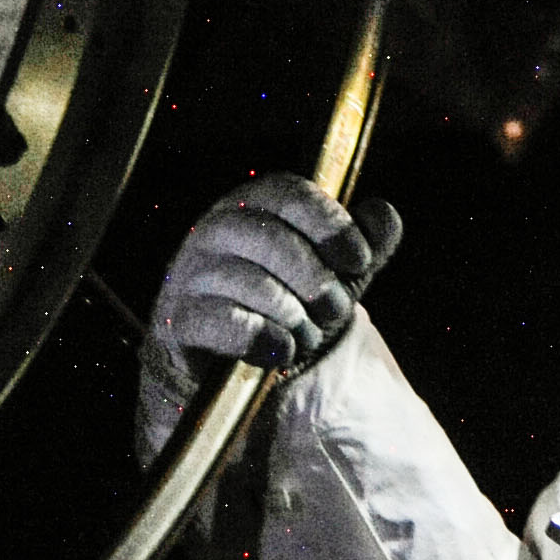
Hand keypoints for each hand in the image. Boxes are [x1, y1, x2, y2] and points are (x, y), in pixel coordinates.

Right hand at [139, 174, 401, 457]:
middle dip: (315, 278)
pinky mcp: (177, 320)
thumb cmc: (288, 302)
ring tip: (307, 336)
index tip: (358, 260)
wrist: (235, 366)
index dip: (329, 224)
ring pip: (247, 282)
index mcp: (252, 206)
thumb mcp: (335, 271)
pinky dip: (263, 339)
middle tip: (334, 308)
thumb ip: (365, 242)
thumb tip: (383, 216)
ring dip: (293, 315)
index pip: (287, 193)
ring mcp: (190, 274)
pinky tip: (281, 351)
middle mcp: (213, 230)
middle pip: (268, 237)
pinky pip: (223, 322)